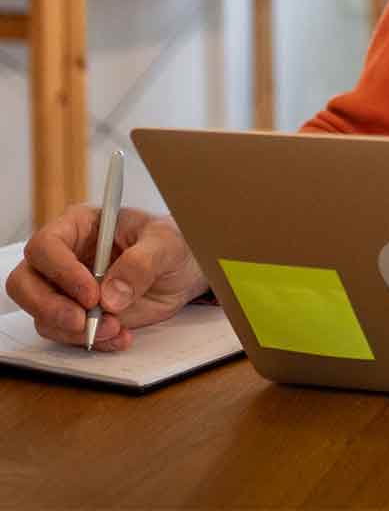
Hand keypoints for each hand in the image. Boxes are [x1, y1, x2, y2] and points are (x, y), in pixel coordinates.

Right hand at [5, 204, 207, 350]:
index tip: (90, 293)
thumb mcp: (166, 243)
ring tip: (117, 328)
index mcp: (80, 225)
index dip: (60, 271)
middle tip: (84, 321)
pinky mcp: (77, 314)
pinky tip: (120, 336)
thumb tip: (111, 296)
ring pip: (42, 314)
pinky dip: (90, 341)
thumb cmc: (172, 244)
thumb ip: (142, 262)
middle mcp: (65, 256)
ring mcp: (66, 288)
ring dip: (74, 330)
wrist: (185, 271)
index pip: (45, 246)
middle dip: (50, 307)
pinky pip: (65, 334)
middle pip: (25, 283)